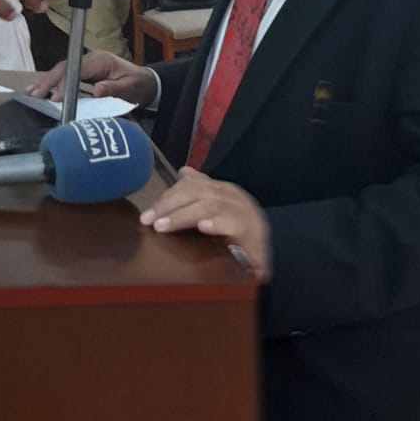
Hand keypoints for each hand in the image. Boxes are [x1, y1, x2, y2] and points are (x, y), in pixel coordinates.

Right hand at [29, 50, 156, 105]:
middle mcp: (91, 59)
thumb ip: (114, 89)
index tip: (55, 98)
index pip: (77, 70)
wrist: (146, 83)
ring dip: (46, 82)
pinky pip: (65, 75)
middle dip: (48, 81)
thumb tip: (96, 91)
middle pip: (65, 67)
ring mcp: (86, 64)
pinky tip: (40, 90)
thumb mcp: (130, 88)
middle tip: (34, 95)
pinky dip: (52, 82)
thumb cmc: (138, 85)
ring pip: (61, 70)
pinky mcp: (84, 71)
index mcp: (101, 60)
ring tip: (31, 93)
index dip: (64, 83)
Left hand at [140, 168, 270, 278]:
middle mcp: (232, 196)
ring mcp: (243, 212)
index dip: (167, 198)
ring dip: (184, 216)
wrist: (272, 248)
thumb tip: (183, 172)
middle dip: (170, 205)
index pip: (192, 185)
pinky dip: (217, 225)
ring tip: (164, 226)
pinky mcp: (252, 231)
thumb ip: (201, 190)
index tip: (147, 215)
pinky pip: (234, 224)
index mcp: (223, 190)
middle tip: (149, 221)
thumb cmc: (241, 228)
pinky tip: (203, 227)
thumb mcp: (220, 206)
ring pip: (210, 206)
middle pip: (198, 192)